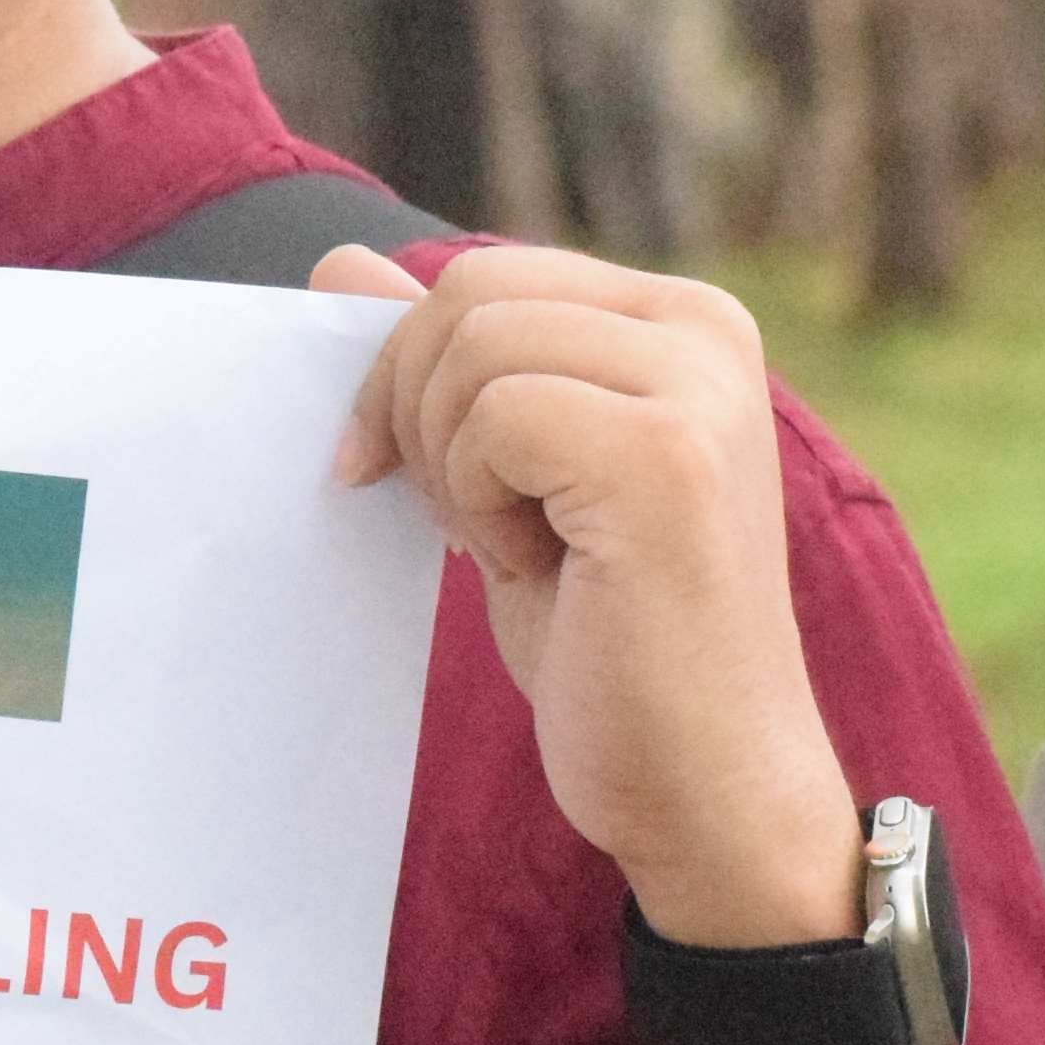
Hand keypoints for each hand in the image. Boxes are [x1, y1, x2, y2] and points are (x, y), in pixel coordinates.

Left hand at [317, 243, 854, 942]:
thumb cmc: (613, 644)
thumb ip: (444, 365)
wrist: (707, 784)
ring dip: (451, 465)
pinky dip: (479, 501)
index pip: (486, 275)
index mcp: (685, 323)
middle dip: (414, 409)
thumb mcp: (510, 482)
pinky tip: (538, 569)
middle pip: (469, 292)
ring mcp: (697, 389)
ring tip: (517, 548)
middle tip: (459, 522)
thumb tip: (337, 260)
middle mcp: (708, 332)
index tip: (410, 476)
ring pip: (471, 347)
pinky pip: (494, 416)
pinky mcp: (664, 455)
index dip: (410, 371)